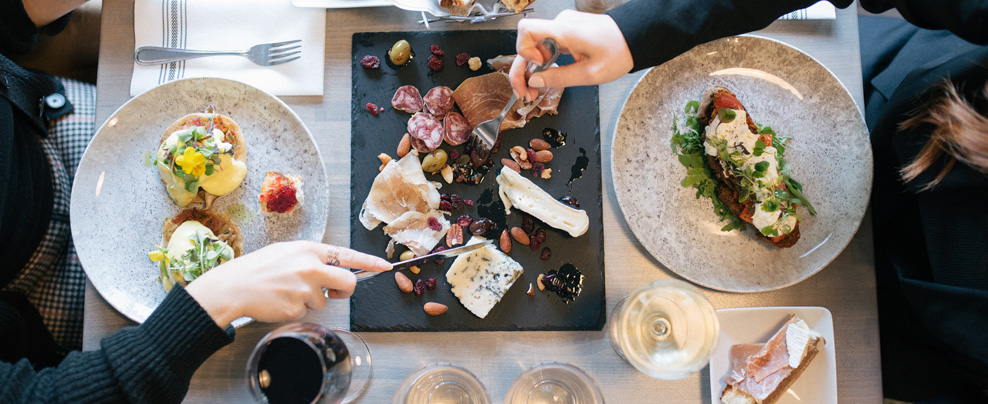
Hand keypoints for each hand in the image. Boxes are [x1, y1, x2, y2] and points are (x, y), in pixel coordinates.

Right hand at [185, 241, 391, 327]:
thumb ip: (313, 258)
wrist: (233, 287)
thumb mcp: (287, 252)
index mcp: (309, 250)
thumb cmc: (259, 268)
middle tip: (333, 290)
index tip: (386, 267)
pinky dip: (297, 309)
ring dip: (311, 300)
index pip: (348, 255)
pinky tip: (280, 301)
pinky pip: (307, 312)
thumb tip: (335, 269)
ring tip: (287, 291)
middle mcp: (311, 267)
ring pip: (325, 301)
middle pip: (348, 283)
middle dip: (344, 290)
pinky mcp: (297, 308)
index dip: (370, 262)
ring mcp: (305, 289)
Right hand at [509, 10, 633, 100]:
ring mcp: (564, 26)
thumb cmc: (620, 51)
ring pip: (536, 46)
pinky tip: (548, 74)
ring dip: (533, 67)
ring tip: (537, 87)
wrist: (636, 37)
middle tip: (525, 92)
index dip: (523, 51)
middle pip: (527, 43)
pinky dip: (544, 61)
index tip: (533, 69)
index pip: (526, 31)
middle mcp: (561, 25)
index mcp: (566, 31)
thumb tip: (534, 81)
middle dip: (522, 69)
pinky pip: (547, 45)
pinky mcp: (567, 31)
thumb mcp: (590, 74)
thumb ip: (559, 78)